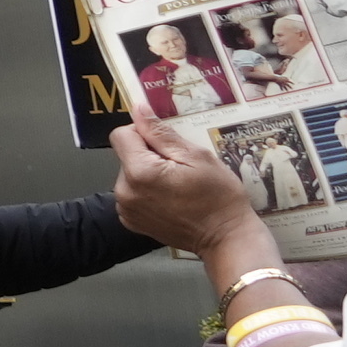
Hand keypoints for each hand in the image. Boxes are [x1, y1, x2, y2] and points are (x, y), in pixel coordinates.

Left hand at [104, 117, 271, 265]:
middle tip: (180, 167)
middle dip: (149, 154)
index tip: (167, 143)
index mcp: (139, 172)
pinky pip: (132, 194)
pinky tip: (171, 198)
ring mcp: (126, 209)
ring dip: (148, 173)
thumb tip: (139, 110)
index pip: (121, 135)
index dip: (144, 132)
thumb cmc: (218, 196)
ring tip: (178, 184)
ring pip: (130, 174)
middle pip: (126, 155)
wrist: (225, 237)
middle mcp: (124, 191)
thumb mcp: (196, 156)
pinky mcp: (131, 221)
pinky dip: (147, 191)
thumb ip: (161, 133)